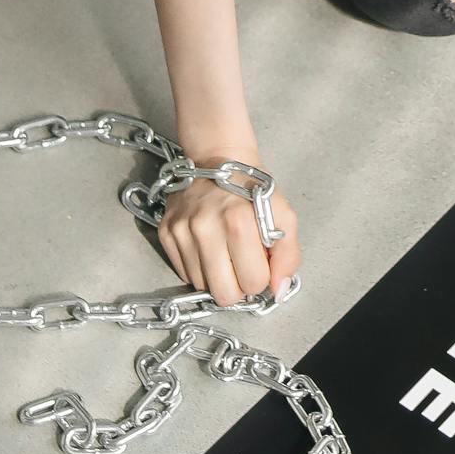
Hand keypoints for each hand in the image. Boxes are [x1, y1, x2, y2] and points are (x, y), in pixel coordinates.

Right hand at [156, 137, 300, 308]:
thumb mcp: (284, 215)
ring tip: (225, 252)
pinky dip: (199, 268)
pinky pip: (184, 273)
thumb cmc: (252, 188)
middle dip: (238, 286)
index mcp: (238, 222)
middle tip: (242, 266)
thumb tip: (278, 290)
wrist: (218, 159)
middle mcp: (205, 227)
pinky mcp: (166, 232)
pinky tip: (209, 248)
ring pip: (202, 287)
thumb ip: (288, 256)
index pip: (253, 283)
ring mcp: (181, 231)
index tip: (260, 262)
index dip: (261, 277)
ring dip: (217, 276)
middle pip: (224, 294)